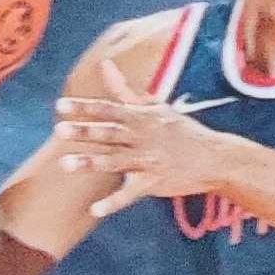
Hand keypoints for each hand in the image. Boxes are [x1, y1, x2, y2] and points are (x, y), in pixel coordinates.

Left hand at [54, 58, 235, 218]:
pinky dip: (113, 202)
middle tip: (59, 130)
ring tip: (66, 164)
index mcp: (140, 117)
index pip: (108, 110)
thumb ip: (125, 90)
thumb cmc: (181, 131)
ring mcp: (149, 160)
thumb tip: (105, 64)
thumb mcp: (155, 107)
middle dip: (84, 131)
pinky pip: (130, 193)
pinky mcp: (154, 182)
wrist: (214, 157)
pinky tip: (95, 210)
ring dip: (90, 162)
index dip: (84, 108)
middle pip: (109, 132)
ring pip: (115, 160)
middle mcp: (142, 136)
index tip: (60, 107)